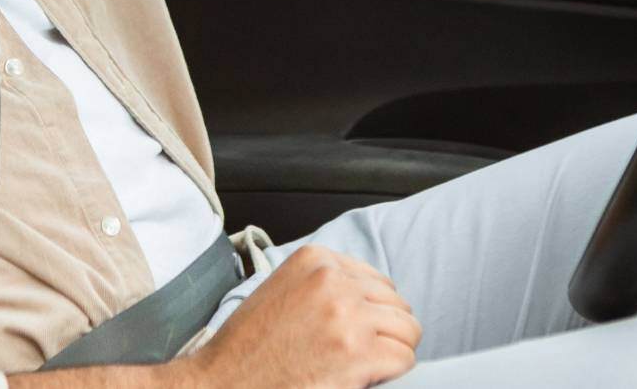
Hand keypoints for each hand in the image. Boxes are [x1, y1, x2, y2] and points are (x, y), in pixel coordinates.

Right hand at [181, 244, 421, 387]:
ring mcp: (347, 315)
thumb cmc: (251, 344)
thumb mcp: (283, 289)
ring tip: (365, 366)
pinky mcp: (358, 353)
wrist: (228, 380)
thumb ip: (324, 282)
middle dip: (386, 330)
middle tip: (361, 352)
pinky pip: (405, 358)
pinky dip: (393, 373)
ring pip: (408, 329)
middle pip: (395, 302)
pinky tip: (366, 378)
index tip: (356, 330)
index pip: (376, 279)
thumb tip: (369, 297)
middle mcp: (333, 280)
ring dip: (393, 351)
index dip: (372, 311)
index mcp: (314, 259)